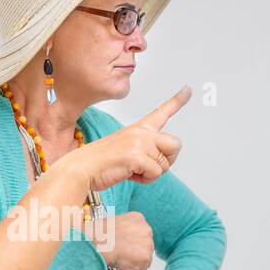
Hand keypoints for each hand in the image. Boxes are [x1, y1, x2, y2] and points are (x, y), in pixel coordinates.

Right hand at [72, 86, 189, 192]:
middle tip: (150, 167)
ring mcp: (139, 143)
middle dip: (169, 160)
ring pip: (165, 164)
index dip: (177, 101)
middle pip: (176, 144)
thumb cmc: (101, 163)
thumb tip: (160, 164)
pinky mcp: (136, 156)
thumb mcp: (126, 150)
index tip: (188, 89)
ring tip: (131, 170)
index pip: (161, 112)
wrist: (81, 168)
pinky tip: (128, 174)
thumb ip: (144, 151)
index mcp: (138, 128)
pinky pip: (155, 173)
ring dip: (151, 174)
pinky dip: (144, 180)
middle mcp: (141, 132)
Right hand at [85, 211, 152, 269]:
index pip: (138, 235)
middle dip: (132, 254)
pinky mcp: (145, 257)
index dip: (130, 244)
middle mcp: (146, 229)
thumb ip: (120, 232)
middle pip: (143, 247)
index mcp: (137, 218)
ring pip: (142, 260)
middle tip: (120, 260)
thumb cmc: (97, 234)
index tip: (122, 250)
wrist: (96, 242)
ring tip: (118, 267)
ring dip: (130, 265)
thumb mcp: (110, 225)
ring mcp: (147, 244)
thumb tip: (118, 241)